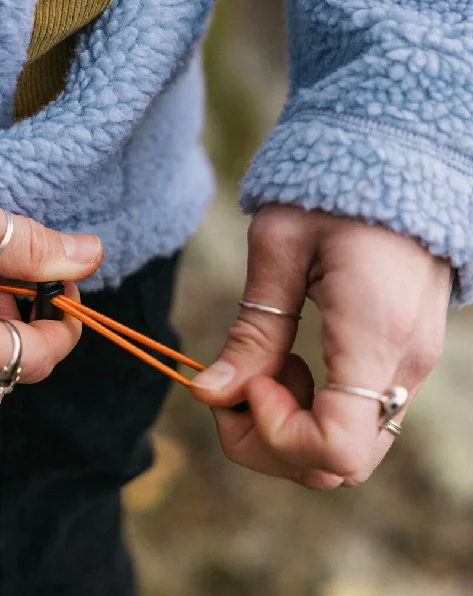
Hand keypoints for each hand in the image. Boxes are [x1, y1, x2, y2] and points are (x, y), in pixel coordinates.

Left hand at [191, 205, 451, 488]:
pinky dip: (315, 409)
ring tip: (269, 362)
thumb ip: (253, 328)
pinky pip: (359, 416)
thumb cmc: (333, 188)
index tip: (251, 379)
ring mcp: (412, 365)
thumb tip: (210, 393)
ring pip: (351, 449)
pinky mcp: (403, 357)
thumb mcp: (280, 246)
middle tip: (239, 382)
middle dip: (272, 442)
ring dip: (292, 427)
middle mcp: (405, 364)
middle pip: (340, 466)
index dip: (277, 433)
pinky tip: (294, 359)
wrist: (396, 155)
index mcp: (374, 334)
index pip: (335, 450)